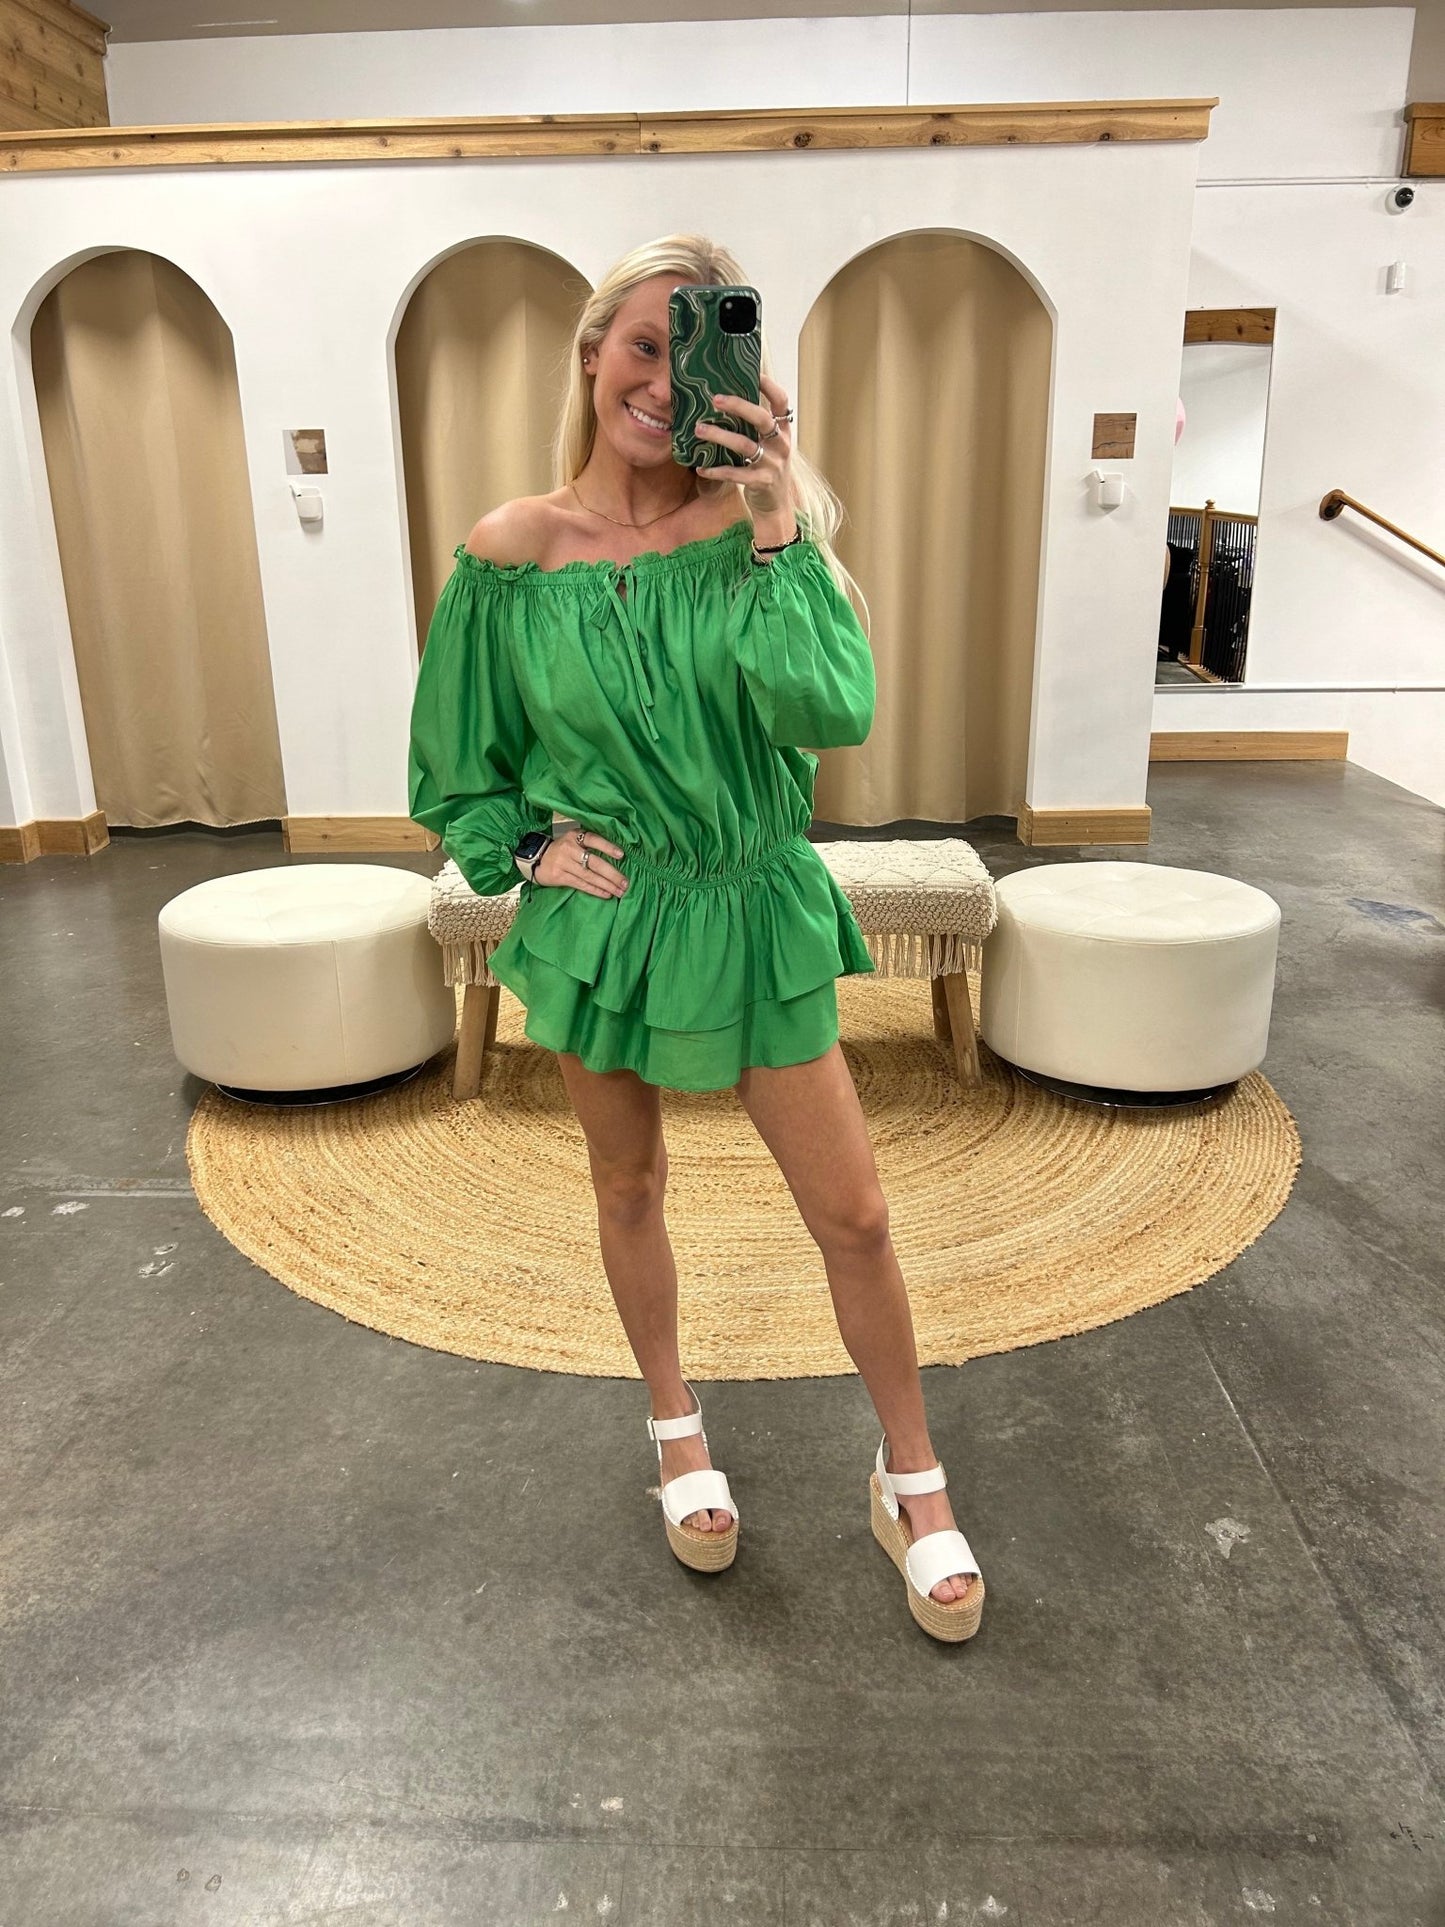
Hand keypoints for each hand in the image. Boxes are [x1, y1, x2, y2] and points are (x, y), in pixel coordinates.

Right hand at [535, 826, 629, 898]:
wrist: (537, 858)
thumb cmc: (562, 849)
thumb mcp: (573, 840)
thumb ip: (589, 844)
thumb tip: (616, 856)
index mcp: (575, 836)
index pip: (594, 840)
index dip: (608, 847)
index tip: (621, 855)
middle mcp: (569, 848)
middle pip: (594, 862)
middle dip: (612, 874)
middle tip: (625, 883)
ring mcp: (563, 863)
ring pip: (589, 876)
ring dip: (606, 885)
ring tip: (619, 891)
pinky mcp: (560, 876)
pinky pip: (581, 885)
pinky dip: (595, 890)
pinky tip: (606, 894)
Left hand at [695, 371, 793, 516]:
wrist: (776, 507)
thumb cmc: (766, 469)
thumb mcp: (768, 446)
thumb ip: (755, 427)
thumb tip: (727, 401)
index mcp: (782, 431)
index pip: (780, 401)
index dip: (768, 385)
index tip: (752, 371)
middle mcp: (780, 444)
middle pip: (761, 418)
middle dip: (738, 406)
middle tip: (715, 399)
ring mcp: (773, 463)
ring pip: (745, 445)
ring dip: (719, 435)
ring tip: (699, 429)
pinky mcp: (762, 482)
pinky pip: (735, 474)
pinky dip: (716, 471)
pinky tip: (700, 468)